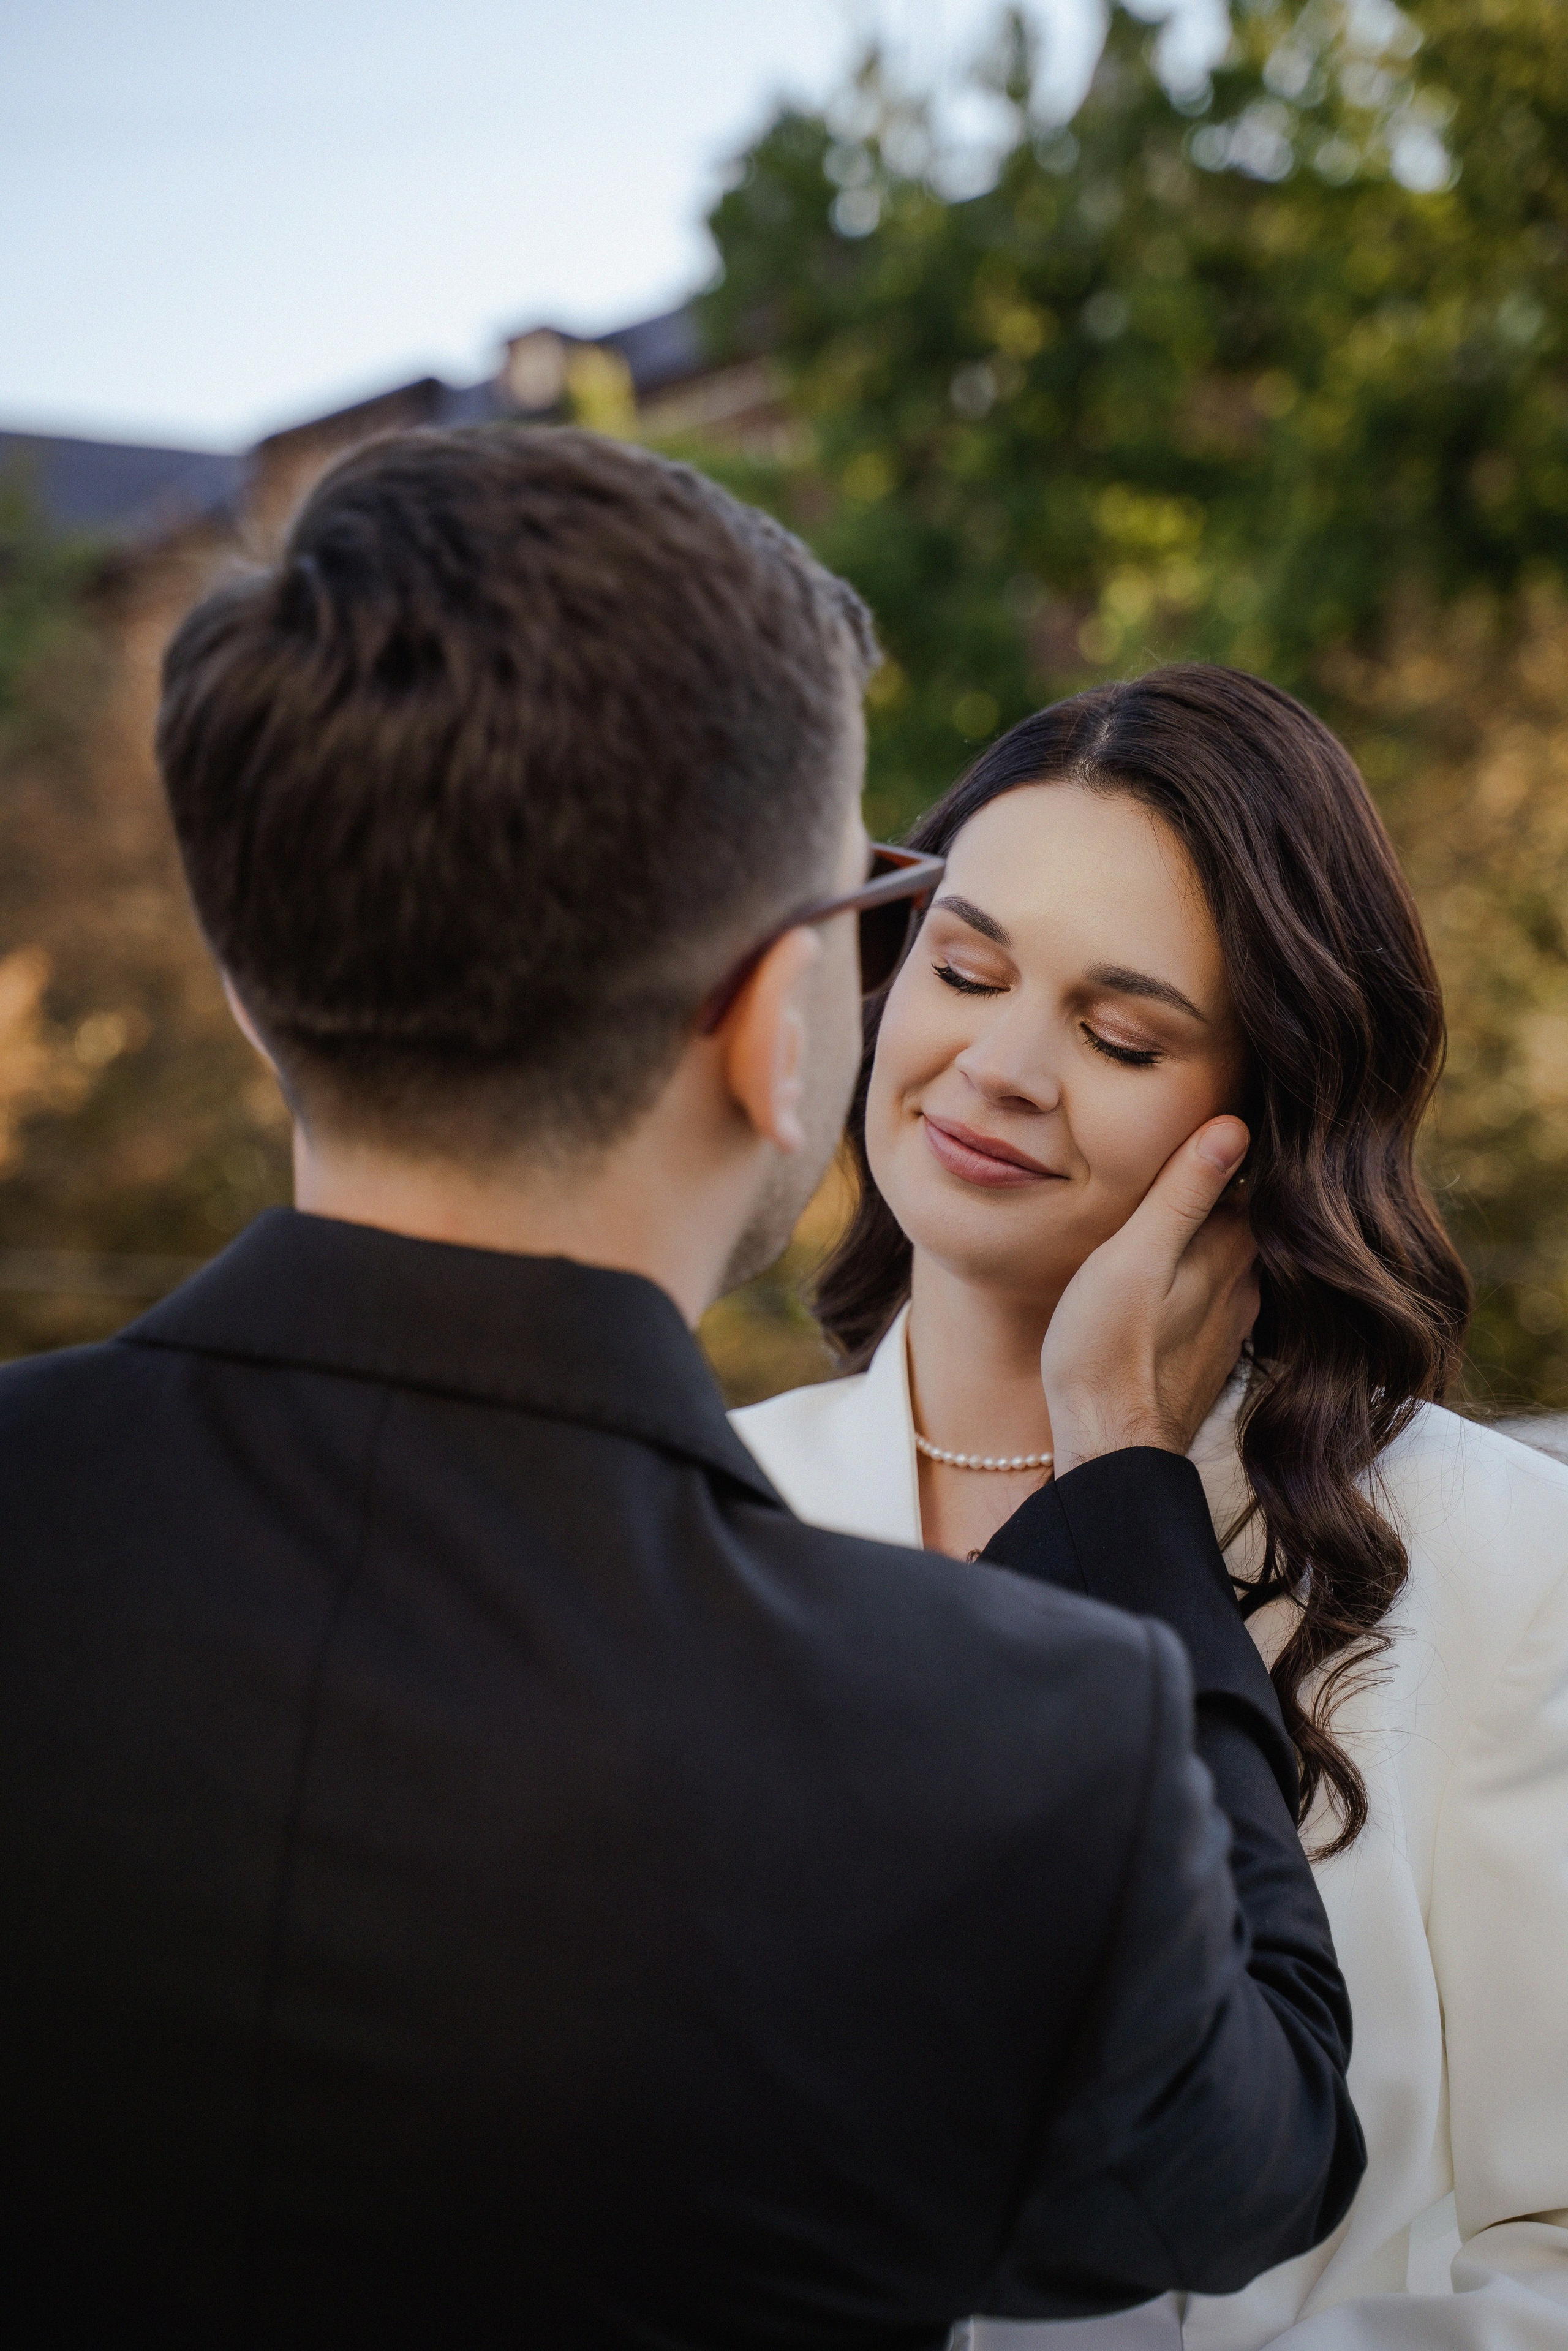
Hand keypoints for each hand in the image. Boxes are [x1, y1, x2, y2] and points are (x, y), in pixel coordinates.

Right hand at [1042, 1116, 1258, 1475]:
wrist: (1110, 1448)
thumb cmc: (1107, 1350)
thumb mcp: (1133, 1257)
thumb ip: (1183, 1193)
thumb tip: (1235, 1124)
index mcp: (1230, 1250)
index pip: (1249, 1178)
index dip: (1228, 1147)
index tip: (1208, 1118)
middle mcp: (1244, 1284)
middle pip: (1244, 1217)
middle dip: (1220, 1188)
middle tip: (1184, 1155)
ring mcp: (1231, 1324)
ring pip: (1231, 1259)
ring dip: (1209, 1236)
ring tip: (1174, 1211)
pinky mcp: (1211, 1355)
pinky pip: (1215, 1298)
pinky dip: (1200, 1278)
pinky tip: (1173, 1278)